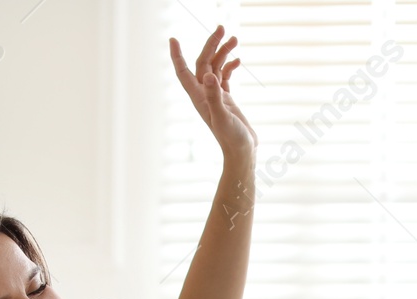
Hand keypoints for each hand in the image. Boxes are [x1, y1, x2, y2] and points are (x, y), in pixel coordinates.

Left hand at [169, 26, 257, 161]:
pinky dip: (230, 66)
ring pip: (215, 67)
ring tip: (235, 39)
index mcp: (199, 97)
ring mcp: (215, 96)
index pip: (184, 72)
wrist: (243, 152)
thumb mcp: (223, 117)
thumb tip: (209, 75)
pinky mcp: (226, 99)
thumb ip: (215, 96)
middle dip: (211, 44)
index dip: (177, 56)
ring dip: (223, 52)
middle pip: (204, 63)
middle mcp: (204, 94)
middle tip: (222, 28)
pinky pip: (225, 76)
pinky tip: (238, 60)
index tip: (173, 39)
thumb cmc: (232, 139)